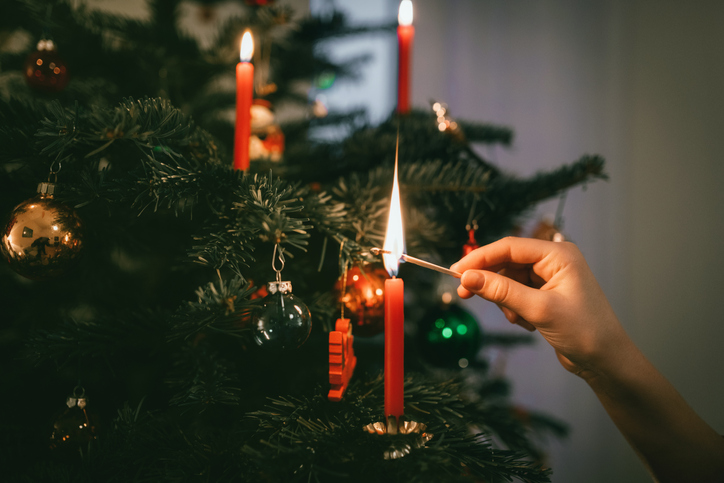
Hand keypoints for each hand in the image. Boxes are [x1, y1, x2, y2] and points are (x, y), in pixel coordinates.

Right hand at [451, 237, 629, 378]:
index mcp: (558, 254)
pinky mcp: (545, 294)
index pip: (510, 247)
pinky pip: (516, 293)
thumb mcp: (538, 309)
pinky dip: (513, 308)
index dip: (480, 258)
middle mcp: (553, 261)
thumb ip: (501, 291)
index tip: (456, 271)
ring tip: (518, 319)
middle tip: (465, 294)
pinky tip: (526, 323)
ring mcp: (550, 278)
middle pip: (507, 262)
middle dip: (490, 281)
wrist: (606, 361)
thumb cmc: (585, 331)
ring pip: (509, 279)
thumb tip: (469, 278)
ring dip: (505, 300)